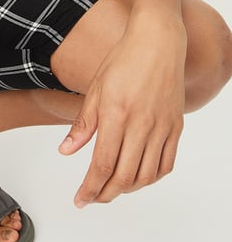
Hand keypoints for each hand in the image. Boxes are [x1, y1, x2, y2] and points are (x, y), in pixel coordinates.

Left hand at [58, 17, 186, 206]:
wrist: (157, 41)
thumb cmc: (123, 59)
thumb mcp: (95, 89)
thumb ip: (83, 125)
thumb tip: (66, 152)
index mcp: (116, 115)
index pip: (102, 165)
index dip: (90, 188)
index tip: (80, 200)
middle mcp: (141, 125)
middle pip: (124, 177)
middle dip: (105, 194)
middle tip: (92, 197)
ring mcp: (162, 127)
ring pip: (146, 176)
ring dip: (127, 189)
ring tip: (111, 188)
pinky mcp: (176, 127)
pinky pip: (166, 164)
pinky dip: (151, 178)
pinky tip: (138, 177)